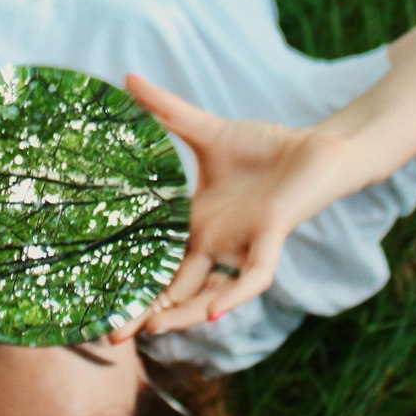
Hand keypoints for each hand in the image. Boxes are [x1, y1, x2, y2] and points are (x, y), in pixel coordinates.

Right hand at [110, 74, 351, 338]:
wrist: (316, 149)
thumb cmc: (265, 147)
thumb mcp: (205, 130)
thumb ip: (165, 110)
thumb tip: (127, 78)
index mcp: (197, 224)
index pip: (159, 262)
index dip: (133, 282)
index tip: (99, 299)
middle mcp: (217, 243)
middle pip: (176, 289)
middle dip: (147, 314)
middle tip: (112, 336)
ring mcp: (242, 244)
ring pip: (210, 293)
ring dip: (184, 315)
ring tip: (153, 331)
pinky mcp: (270, 237)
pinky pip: (252, 275)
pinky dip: (234, 294)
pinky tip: (216, 313)